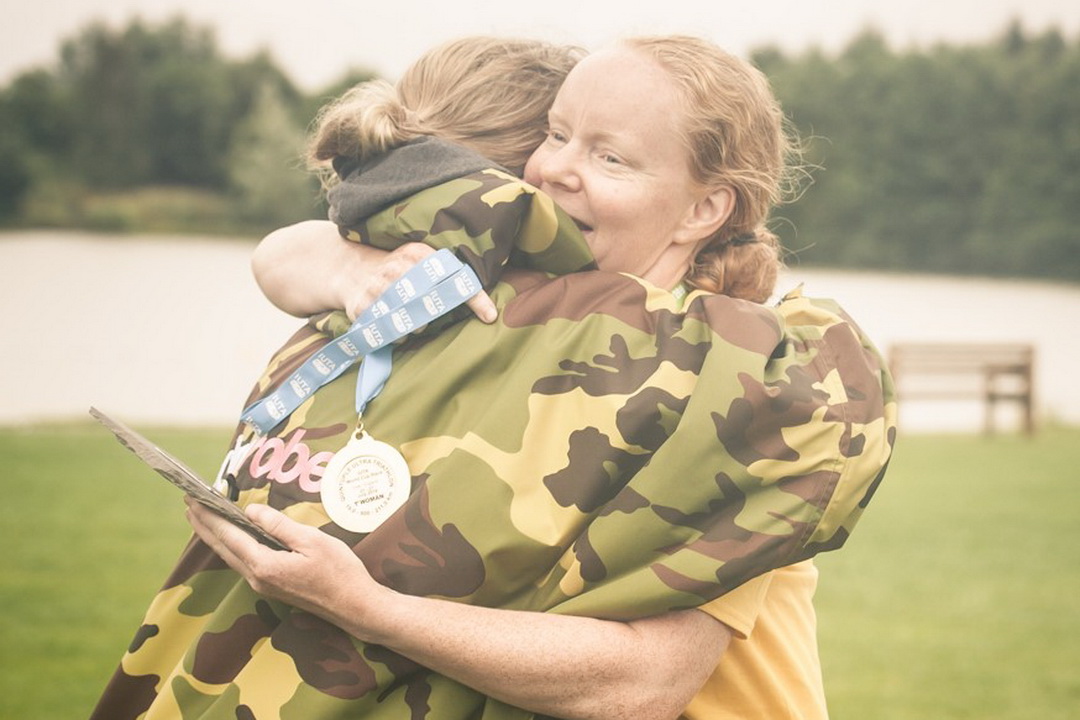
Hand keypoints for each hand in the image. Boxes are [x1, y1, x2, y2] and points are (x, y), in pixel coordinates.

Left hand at [184, 497, 388, 631]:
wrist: (354, 606)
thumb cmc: (339, 571)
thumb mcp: (312, 541)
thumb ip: (279, 526)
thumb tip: (251, 512)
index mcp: (264, 565)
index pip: (229, 535)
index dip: (211, 516)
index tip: (194, 500)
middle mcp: (257, 578)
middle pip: (223, 548)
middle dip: (204, 526)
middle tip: (189, 505)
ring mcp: (263, 585)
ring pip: (231, 557)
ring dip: (214, 536)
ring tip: (202, 519)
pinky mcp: (271, 587)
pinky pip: (242, 562)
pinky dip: (230, 546)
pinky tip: (231, 539)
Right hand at [342, 243, 496, 324]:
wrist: (352, 270)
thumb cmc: (401, 271)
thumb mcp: (424, 263)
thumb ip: (454, 279)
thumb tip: (491, 313)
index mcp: (418, 254)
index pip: (453, 276)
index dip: (473, 298)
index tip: (490, 316)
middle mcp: (397, 268)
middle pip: (433, 302)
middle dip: (440, 314)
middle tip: (436, 315)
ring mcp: (377, 288)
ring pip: (412, 320)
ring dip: (420, 326)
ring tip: (416, 320)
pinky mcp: (361, 307)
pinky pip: (391, 331)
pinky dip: (400, 335)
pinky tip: (398, 327)